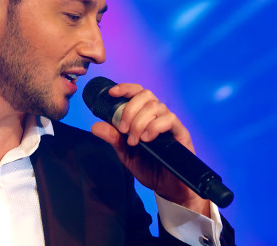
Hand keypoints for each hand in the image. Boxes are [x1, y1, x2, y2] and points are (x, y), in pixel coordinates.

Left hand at [90, 83, 209, 216]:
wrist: (166, 187)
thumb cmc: (148, 167)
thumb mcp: (125, 153)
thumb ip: (113, 138)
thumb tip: (95, 126)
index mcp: (144, 115)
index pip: (137, 92)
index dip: (125, 88)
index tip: (112, 93)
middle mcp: (157, 115)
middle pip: (145, 95)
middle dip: (129, 110)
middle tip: (123, 129)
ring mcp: (170, 122)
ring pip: (155, 106)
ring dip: (139, 122)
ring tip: (134, 141)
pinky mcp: (181, 132)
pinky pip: (169, 119)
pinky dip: (154, 127)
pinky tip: (147, 139)